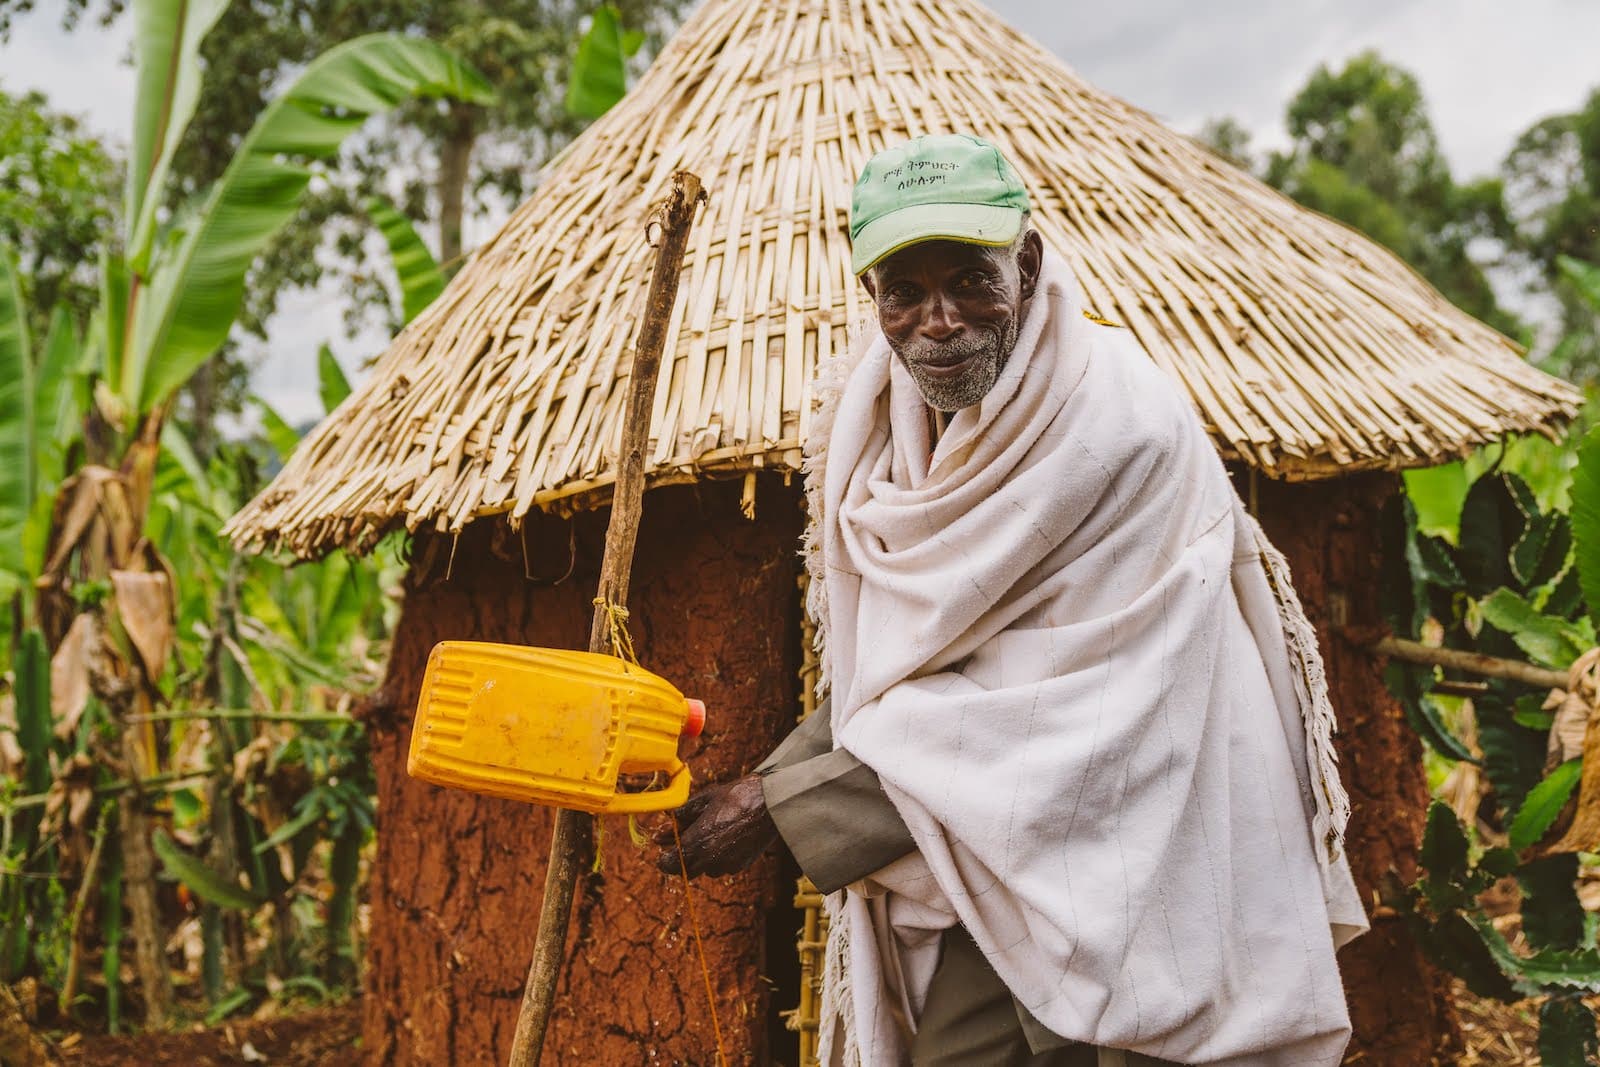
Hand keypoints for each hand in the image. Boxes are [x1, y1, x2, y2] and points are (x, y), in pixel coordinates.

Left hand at [653, 773, 777, 877]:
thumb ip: (682, 814)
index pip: (669, 864)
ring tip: (711, 832)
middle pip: (686, 870)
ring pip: (705, 868)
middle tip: (684, 838)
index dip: (664, 858)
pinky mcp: (741, 865)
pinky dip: (719, 856)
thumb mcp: (704, 799)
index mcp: (697, 842)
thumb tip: (666, 824)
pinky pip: (723, 865)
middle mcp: (710, 859)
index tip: (665, 847)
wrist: (770, 803)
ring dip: (702, 856)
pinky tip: (726, 836)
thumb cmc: (737, 797)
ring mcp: (727, 865)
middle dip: (683, 857)